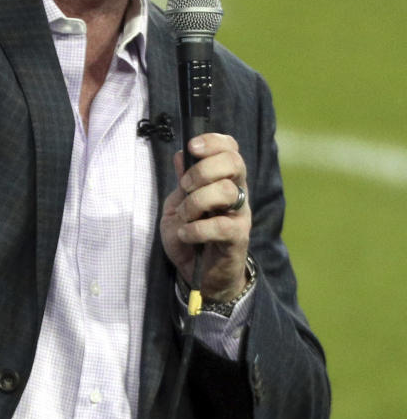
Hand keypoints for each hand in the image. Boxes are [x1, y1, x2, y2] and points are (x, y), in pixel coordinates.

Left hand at [160, 133, 251, 300]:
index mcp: (224, 180)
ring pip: (228, 191)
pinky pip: (221, 225)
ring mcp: (240, 215)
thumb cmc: (190, 238)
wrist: (200, 277)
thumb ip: (182, 183)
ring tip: (185, 216)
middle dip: (203, 170)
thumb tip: (181, 154)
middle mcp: (237, 193)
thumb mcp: (178, 206)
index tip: (192, 147)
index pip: (230, 149)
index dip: (214, 142)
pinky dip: (196, 229)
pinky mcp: (237, 238)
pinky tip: (185, 235)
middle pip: (234, 163)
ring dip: (197, 201)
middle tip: (185, 187)